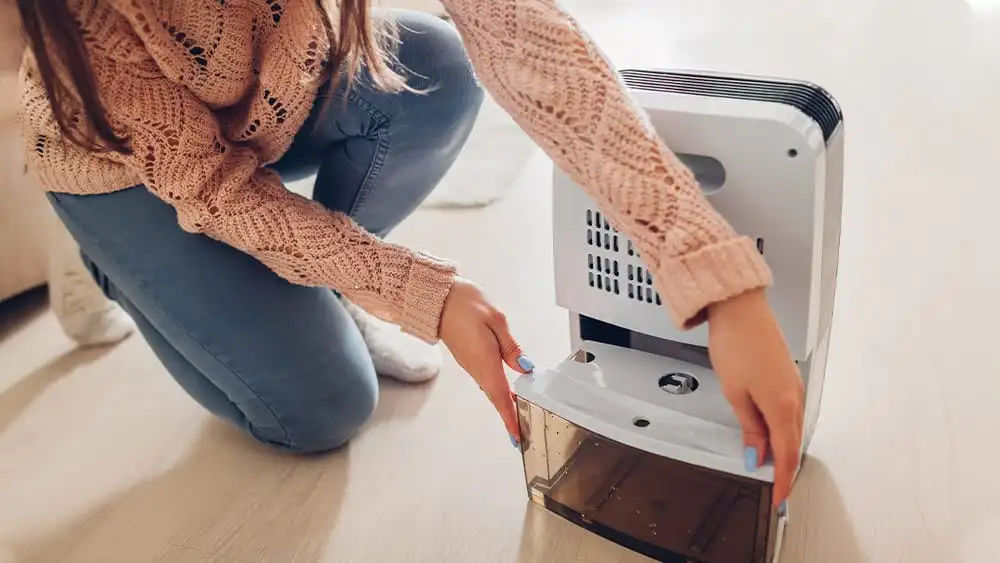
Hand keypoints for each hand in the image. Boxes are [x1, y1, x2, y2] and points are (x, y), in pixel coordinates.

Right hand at [439, 277, 531, 443]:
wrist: (436, 297)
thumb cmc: (464, 303)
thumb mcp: (496, 319)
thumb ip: (511, 347)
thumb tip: (524, 367)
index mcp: (485, 360)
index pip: (501, 396)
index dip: (511, 417)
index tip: (517, 436)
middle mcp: (476, 367)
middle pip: (497, 397)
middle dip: (509, 416)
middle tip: (522, 434)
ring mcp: (471, 364)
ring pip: (491, 390)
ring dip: (504, 405)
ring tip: (518, 418)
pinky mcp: (469, 358)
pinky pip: (486, 380)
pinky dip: (497, 391)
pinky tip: (506, 392)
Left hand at [707, 289, 804, 505]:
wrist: (739, 307)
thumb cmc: (735, 343)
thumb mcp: (735, 393)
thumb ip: (749, 427)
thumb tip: (756, 455)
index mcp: (782, 405)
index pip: (786, 455)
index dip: (783, 481)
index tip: (778, 498)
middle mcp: (794, 396)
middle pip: (792, 443)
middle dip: (784, 468)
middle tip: (775, 488)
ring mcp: (793, 384)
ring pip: (792, 427)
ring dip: (783, 448)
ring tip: (770, 465)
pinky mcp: (788, 375)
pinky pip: (790, 411)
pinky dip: (782, 428)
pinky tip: (770, 432)